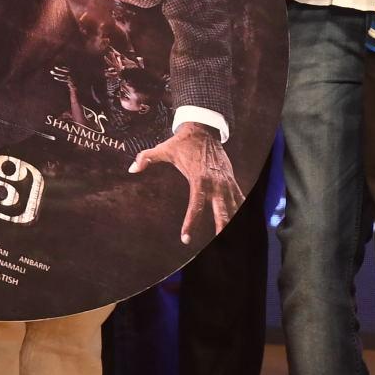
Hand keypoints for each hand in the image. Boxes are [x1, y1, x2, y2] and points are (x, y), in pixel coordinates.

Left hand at [129, 123, 242, 244]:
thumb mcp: (164, 149)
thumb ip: (146, 158)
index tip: (185, 239)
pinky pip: (240, 198)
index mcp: (199, 179)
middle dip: (222, 228)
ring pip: (234, 207)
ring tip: (234, 242)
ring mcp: (226, 182)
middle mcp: (215, 183)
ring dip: (234, 224)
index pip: (195, 205)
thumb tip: (132, 169)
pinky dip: (242, 211)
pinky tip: (243, 227)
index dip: (190, 223)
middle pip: (222, 210)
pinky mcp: (231, 180)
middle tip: (219, 245)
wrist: (204, 129)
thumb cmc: (182, 143)